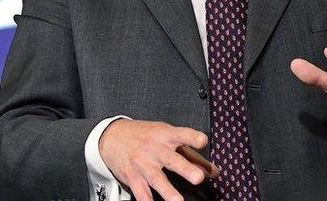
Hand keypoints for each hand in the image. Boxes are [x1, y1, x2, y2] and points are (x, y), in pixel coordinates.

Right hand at [98, 119, 219, 200]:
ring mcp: (143, 164)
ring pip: (156, 178)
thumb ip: (192, 154)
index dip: (192, 137)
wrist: (112, 137)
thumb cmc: (145, 136)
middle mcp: (155, 149)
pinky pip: (141, 192)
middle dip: (185, 168)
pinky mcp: (133, 177)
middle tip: (199, 177)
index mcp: (166, 135)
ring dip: (168, 191)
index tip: (203, 140)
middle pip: (171, 159)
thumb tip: (214, 171)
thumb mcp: (167, 137)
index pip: (182, 134)